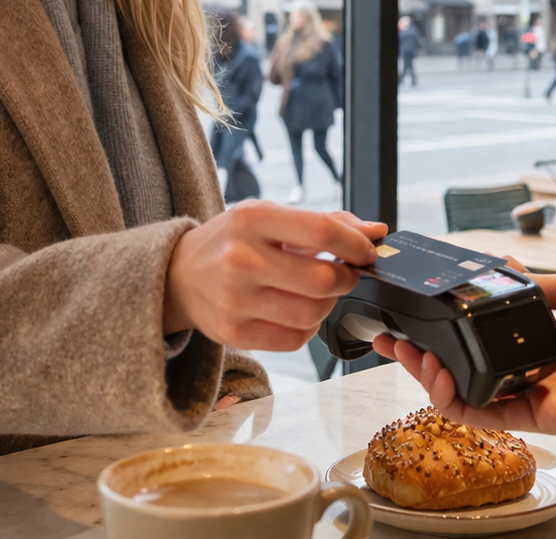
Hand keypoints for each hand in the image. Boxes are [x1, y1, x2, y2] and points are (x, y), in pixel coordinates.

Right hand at [164, 200, 385, 350]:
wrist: (178, 275)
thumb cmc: (232, 241)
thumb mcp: (269, 216)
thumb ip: (325, 222)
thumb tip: (377, 232)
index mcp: (252, 219)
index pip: (323, 231)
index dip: (357, 245)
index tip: (367, 252)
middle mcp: (241, 259)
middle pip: (324, 279)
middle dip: (346, 278)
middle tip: (345, 274)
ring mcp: (235, 300)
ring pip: (313, 313)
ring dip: (327, 305)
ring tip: (316, 292)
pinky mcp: (234, 333)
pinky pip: (295, 339)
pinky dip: (306, 327)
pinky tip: (294, 310)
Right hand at [371, 268, 555, 435]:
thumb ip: (534, 286)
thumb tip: (501, 266)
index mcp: (544, 336)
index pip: (481, 338)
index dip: (445, 330)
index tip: (413, 315)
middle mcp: (536, 367)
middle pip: (466, 367)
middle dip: (423, 354)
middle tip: (391, 339)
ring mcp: (538, 393)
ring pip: (469, 393)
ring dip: (431, 376)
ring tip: (409, 354)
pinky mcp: (545, 416)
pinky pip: (490, 415)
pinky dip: (457, 401)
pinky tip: (438, 379)